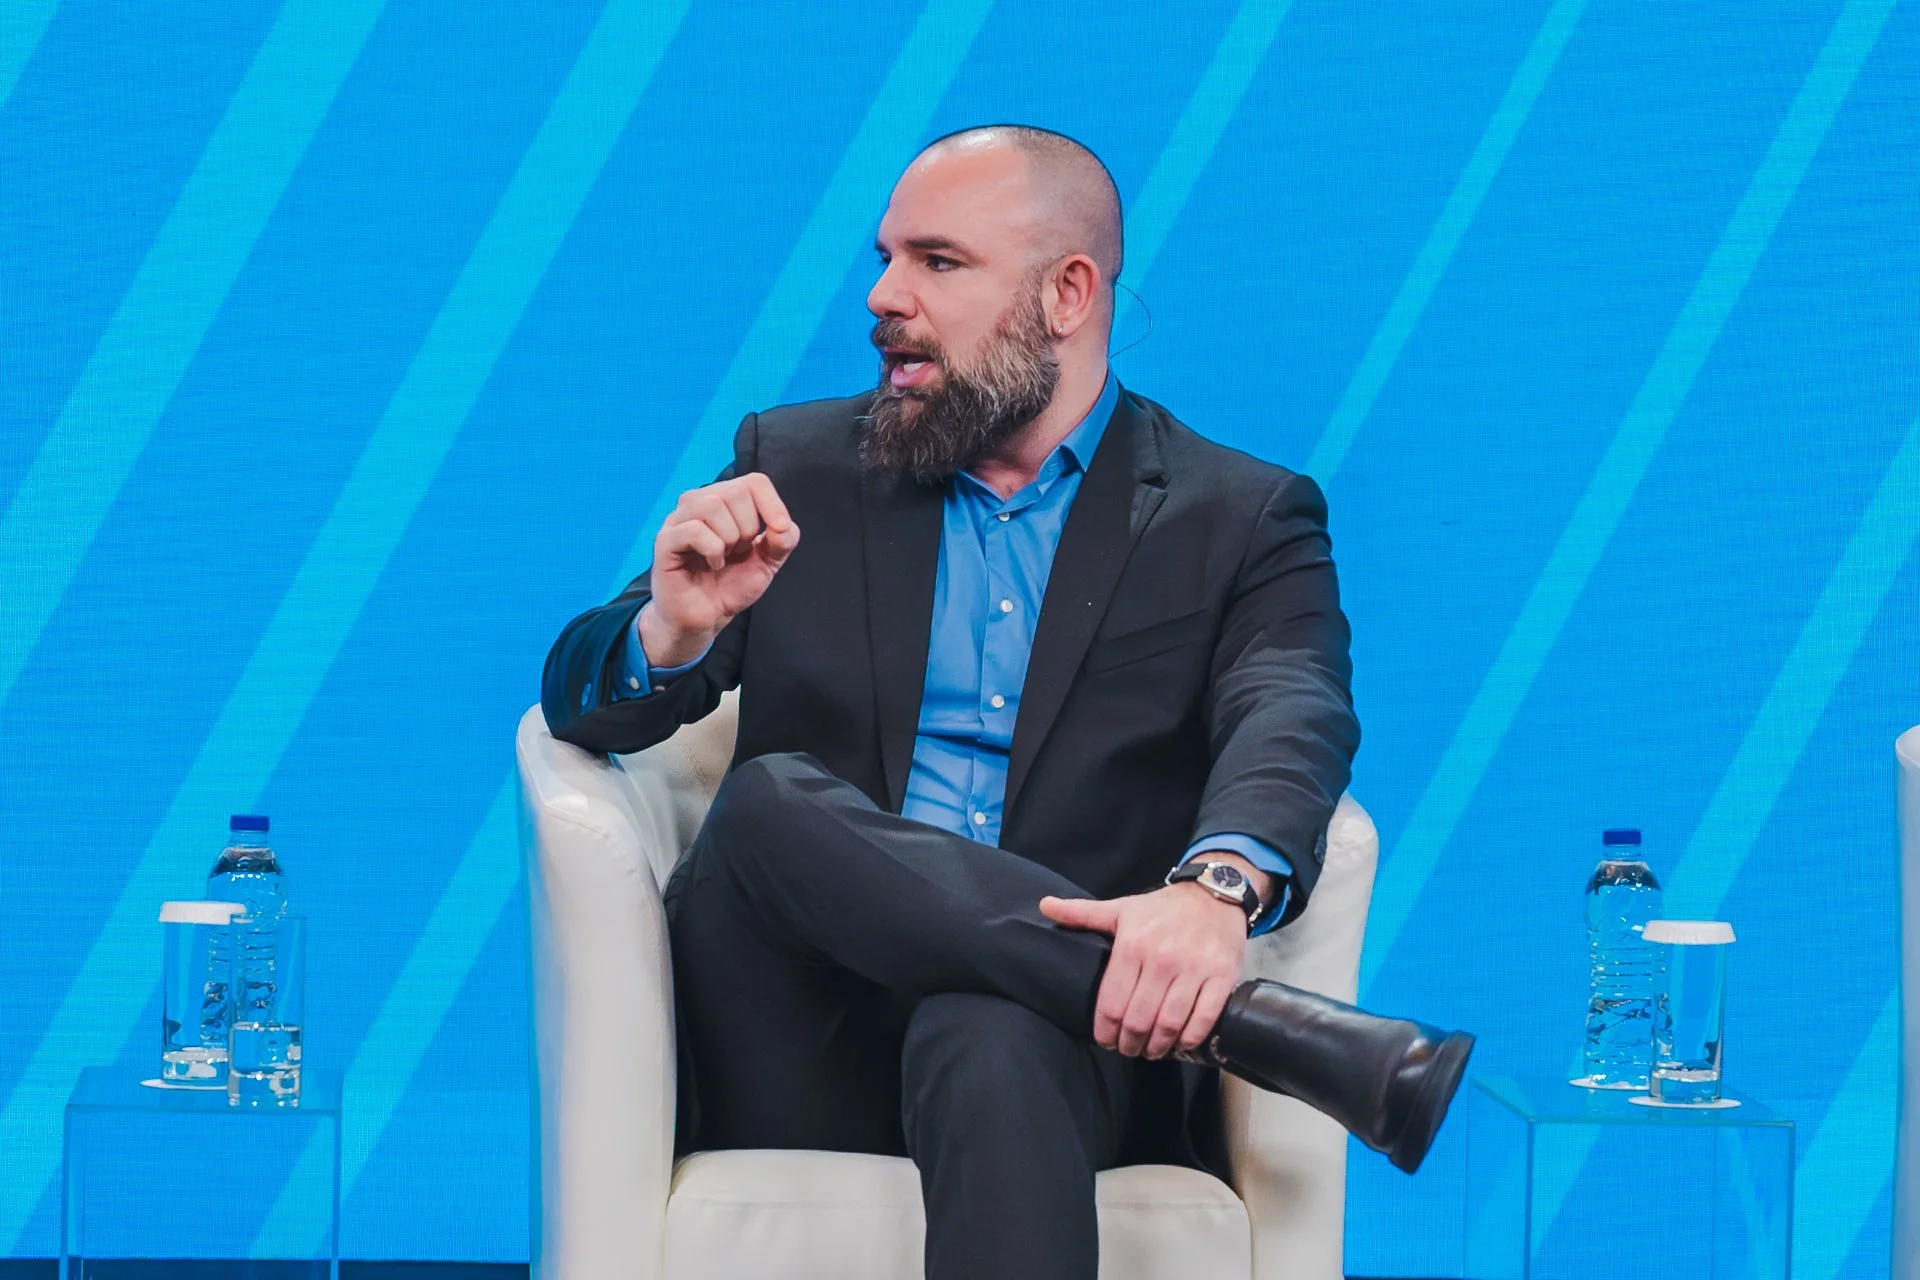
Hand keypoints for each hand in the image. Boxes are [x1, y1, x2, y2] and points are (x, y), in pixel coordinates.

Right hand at [641, 473, 798, 664]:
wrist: (706, 618)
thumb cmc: (731, 585)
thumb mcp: (768, 561)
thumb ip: (783, 539)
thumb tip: (782, 524)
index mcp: (724, 501)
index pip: (754, 481)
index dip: (772, 504)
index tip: (778, 532)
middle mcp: (699, 502)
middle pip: (735, 491)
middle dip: (747, 528)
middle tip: (738, 551)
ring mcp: (679, 520)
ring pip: (712, 505)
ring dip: (729, 538)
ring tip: (724, 557)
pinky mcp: (665, 540)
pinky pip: (694, 529)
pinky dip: (712, 550)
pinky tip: (712, 564)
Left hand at [1039, 883, 1246, 1058]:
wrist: (1214, 894)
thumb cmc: (1163, 908)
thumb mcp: (1121, 908)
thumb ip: (1082, 913)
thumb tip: (1045, 905)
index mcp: (1132, 945)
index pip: (1111, 1003)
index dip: (1106, 1031)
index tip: (1106, 1040)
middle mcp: (1161, 960)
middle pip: (1138, 1020)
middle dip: (1130, 1044)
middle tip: (1129, 1049)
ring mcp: (1194, 970)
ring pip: (1169, 1024)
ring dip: (1157, 1047)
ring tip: (1151, 1050)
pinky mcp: (1221, 977)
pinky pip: (1203, 1020)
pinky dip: (1190, 1039)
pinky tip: (1180, 1043)